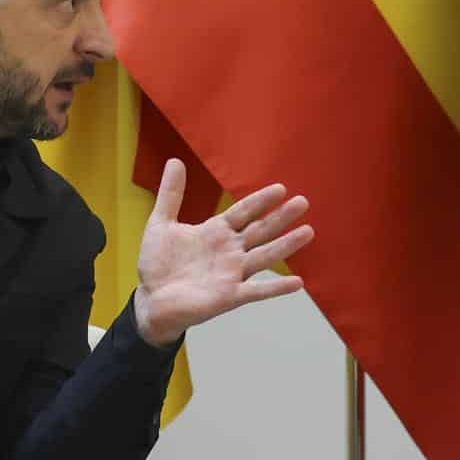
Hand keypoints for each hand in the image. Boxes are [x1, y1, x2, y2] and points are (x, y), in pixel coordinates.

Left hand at [133, 159, 313, 345]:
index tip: (280, 189)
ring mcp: (232, 273)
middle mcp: (230, 250)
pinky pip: (257, 290)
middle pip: (260, 231)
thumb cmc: (159, 264)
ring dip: (286, 246)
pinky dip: (276, 287)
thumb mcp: (161, 224)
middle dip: (281, 217)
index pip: (243, 212)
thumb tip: (175, 161)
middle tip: (302, 202)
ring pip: (265, 256)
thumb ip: (171, 194)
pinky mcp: (229, 296)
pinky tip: (298, 283)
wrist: (151, 298)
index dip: (260, 201)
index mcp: (216, 232)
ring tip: (308, 232)